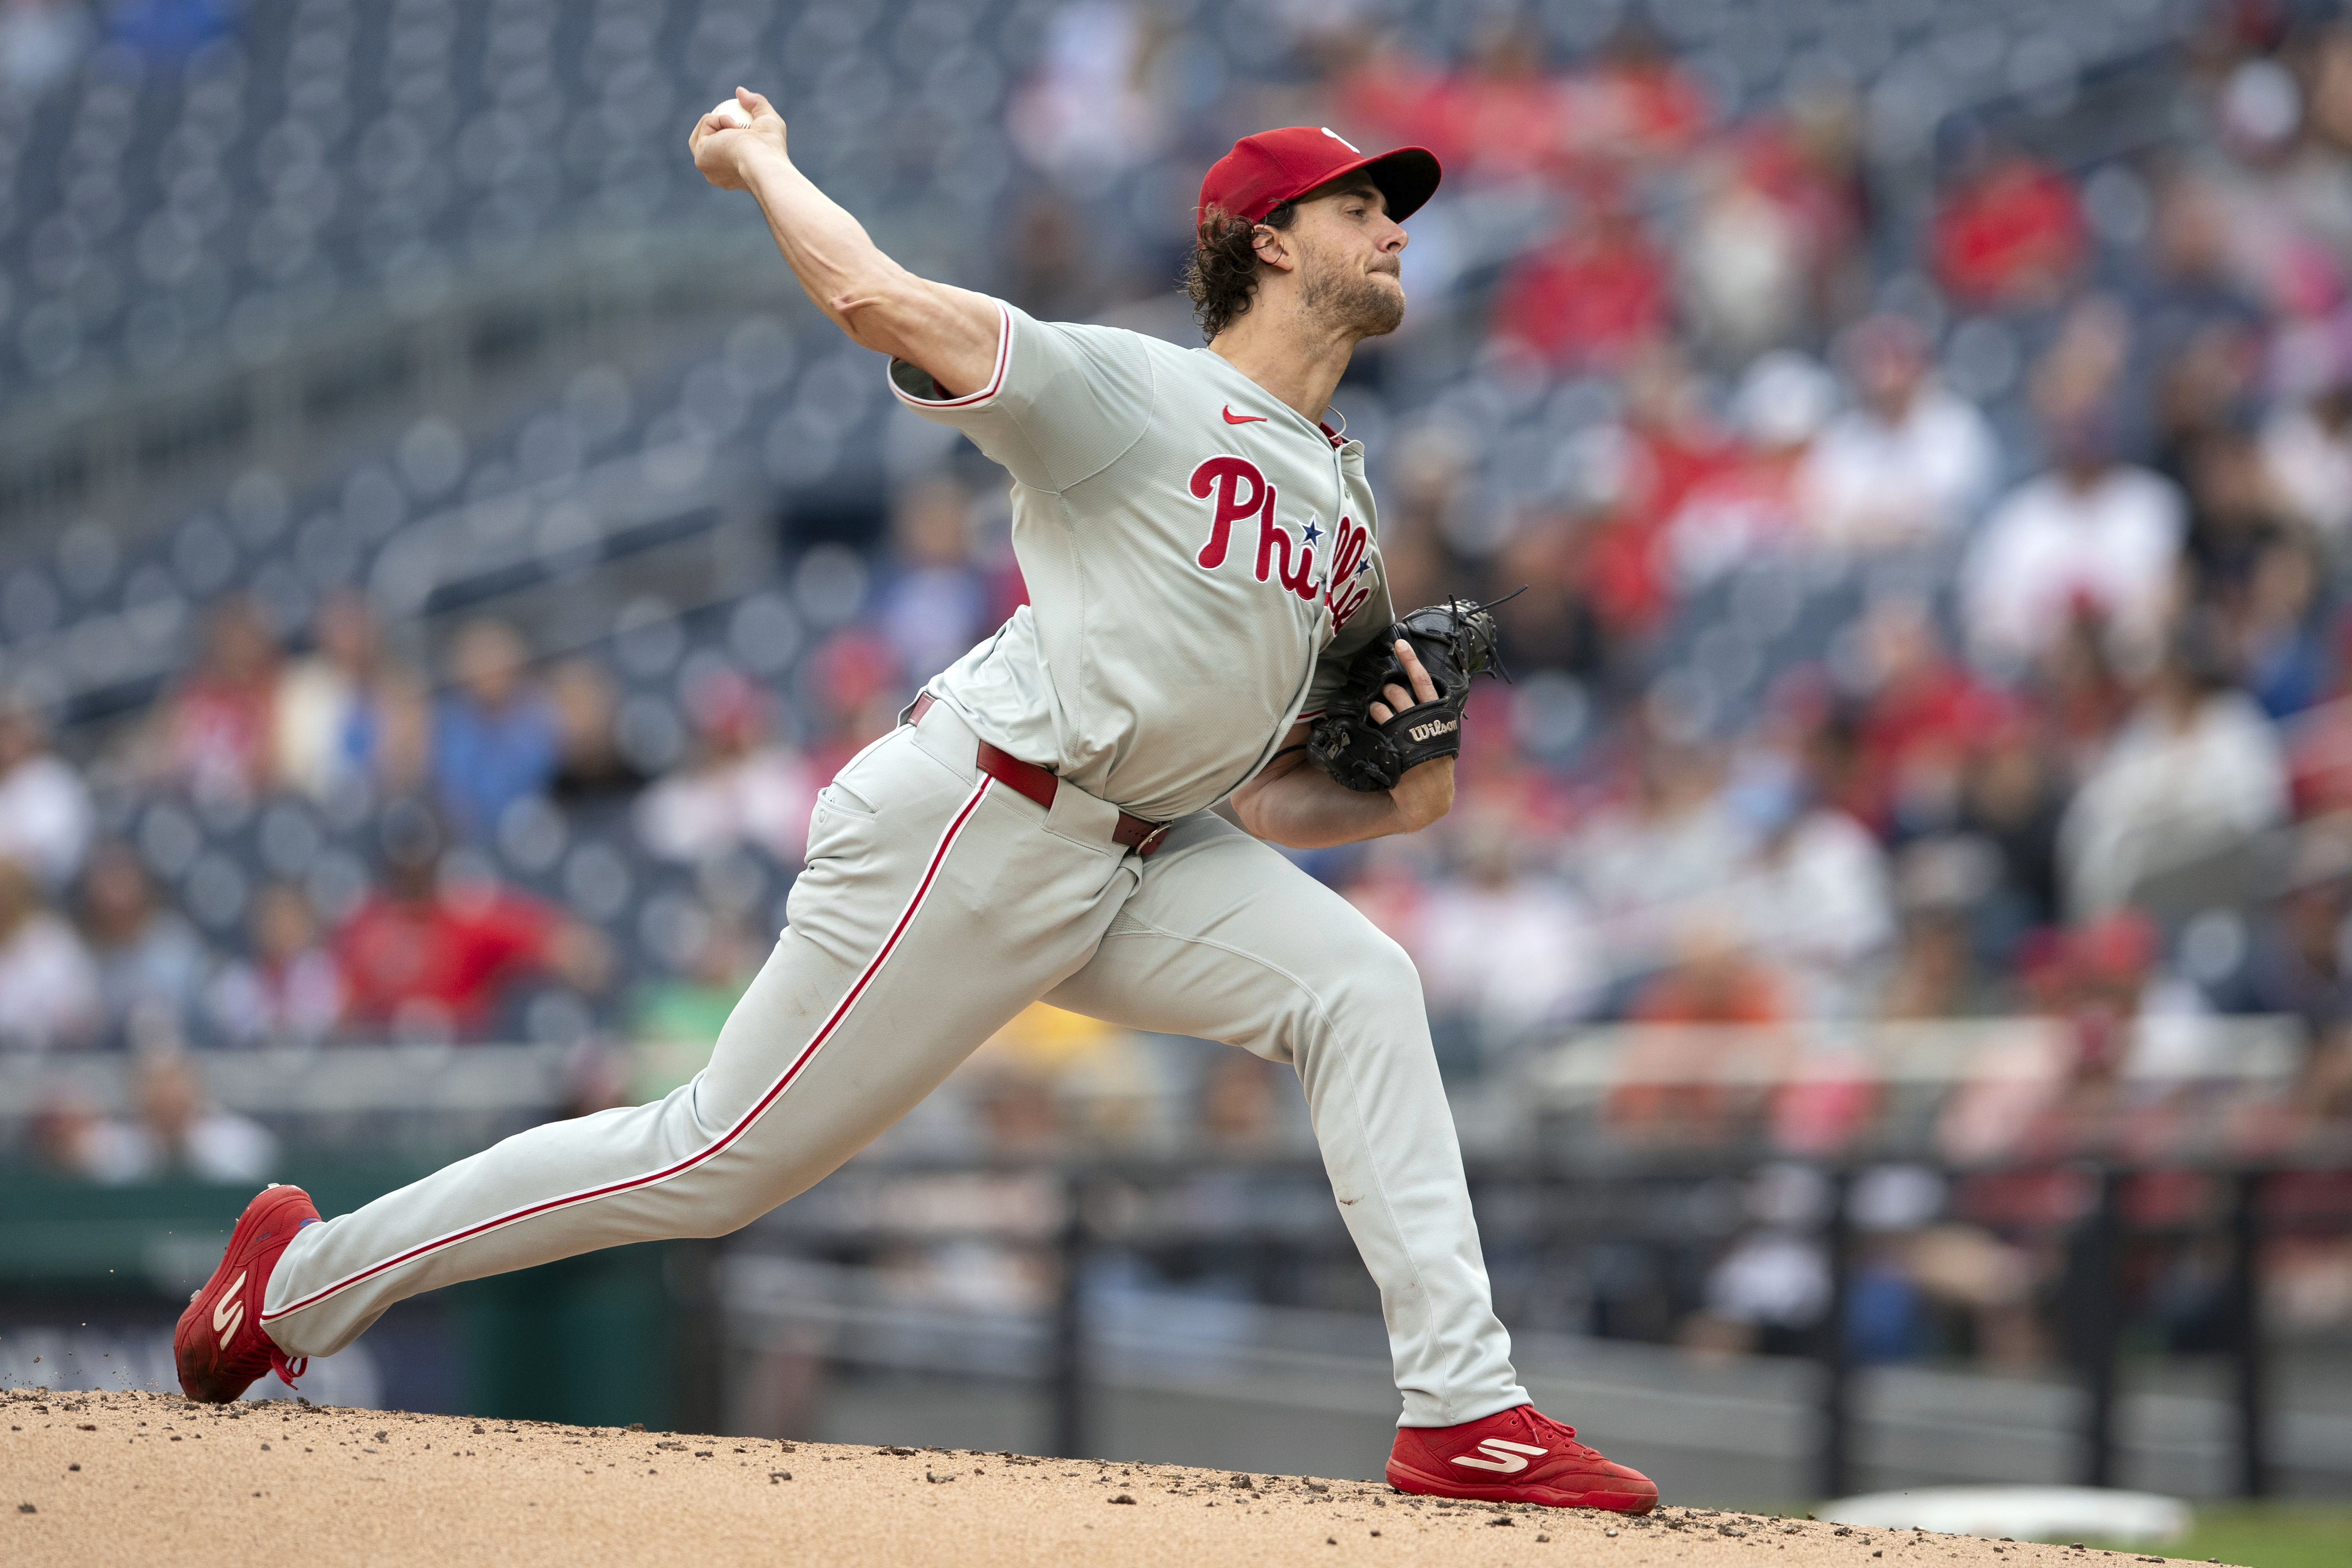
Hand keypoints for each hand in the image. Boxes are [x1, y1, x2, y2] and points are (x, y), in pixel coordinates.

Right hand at [689, 87, 787, 191]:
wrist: (762, 160)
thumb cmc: (771, 147)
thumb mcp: (769, 120)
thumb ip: (756, 104)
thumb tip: (739, 91)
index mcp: (732, 174)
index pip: (722, 151)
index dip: (727, 131)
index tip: (740, 124)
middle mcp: (717, 175)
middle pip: (706, 141)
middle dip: (716, 124)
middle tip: (734, 119)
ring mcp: (707, 167)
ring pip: (703, 131)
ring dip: (721, 120)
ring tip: (739, 128)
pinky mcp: (700, 157)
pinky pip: (705, 125)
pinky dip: (720, 120)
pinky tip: (734, 129)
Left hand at [1369, 639, 1455, 830]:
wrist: (1428, 792)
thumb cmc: (1434, 760)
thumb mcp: (1440, 732)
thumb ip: (1431, 711)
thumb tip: (1417, 691)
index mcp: (1438, 711)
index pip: (1423, 680)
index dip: (1410, 660)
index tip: (1399, 643)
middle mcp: (1423, 716)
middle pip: (1400, 690)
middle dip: (1390, 689)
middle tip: (1388, 696)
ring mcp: (1407, 727)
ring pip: (1387, 701)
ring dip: (1380, 703)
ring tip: (1380, 713)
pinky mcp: (1393, 738)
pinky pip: (1378, 716)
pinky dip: (1374, 715)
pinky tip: (1373, 722)